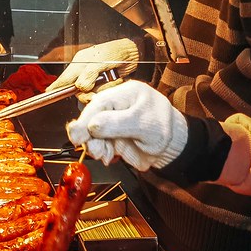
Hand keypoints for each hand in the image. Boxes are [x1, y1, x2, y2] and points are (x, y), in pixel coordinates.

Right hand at [51, 38, 139, 93]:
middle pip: (77, 89)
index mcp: (80, 63)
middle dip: (86, 94)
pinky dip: (108, 88)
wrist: (134, 53)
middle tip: (93, 97)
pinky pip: (102, 91)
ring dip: (101, 90)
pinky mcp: (104, 83)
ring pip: (91, 92)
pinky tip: (115, 80)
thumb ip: (89, 74)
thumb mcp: (100, 61)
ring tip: (111, 80)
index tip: (49, 93)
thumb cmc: (116, 52)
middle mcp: (85, 71)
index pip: (65, 77)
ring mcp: (94, 77)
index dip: (57, 86)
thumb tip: (80, 86)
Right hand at [65, 80, 187, 170]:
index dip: (86, 118)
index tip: (78, 134)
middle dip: (89, 135)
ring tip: (103, 155)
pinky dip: (99, 151)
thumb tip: (92, 125)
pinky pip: (98, 142)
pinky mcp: (111, 135)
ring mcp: (112, 120)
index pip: (100, 103)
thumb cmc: (165, 130)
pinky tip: (106, 156)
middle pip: (92, 116)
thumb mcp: (145, 125)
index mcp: (126, 93)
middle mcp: (116, 105)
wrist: (172, 148)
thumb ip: (118, 124)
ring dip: (93, 145)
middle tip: (92, 150)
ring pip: (91, 131)